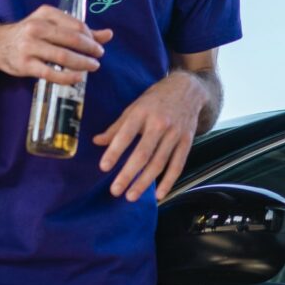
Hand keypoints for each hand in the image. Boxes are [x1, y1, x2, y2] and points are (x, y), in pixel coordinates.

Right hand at [0, 5, 111, 85]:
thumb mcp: (52, 24)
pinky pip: (51, 73)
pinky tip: (78, 78)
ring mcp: (29, 47)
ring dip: (83, 63)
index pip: (77, 25)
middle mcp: (36, 28)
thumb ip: (79, 29)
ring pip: (63, 57)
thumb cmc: (31, 33)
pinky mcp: (25, 65)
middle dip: (90, 49)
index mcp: (46, 13)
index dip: (91, 37)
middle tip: (99, 56)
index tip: (98, 45)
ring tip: (93, 67)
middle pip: (72, 40)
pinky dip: (68, 77)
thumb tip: (109, 34)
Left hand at [93, 71, 209, 201]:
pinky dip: (168, 182)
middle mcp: (160, 123)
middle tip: (115, 190)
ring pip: (159, 163)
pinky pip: (178, 165)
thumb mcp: (135, 106)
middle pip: (143, 153)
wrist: (188, 89)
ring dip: (144, 182)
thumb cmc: (156, 98)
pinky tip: (158, 195)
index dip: (115, 151)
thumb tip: (97, 142)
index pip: (126, 134)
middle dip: (128, 174)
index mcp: (142, 112)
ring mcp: (175, 133)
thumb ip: (117, 126)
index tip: (104, 167)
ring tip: (130, 196)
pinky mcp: (187, 141)